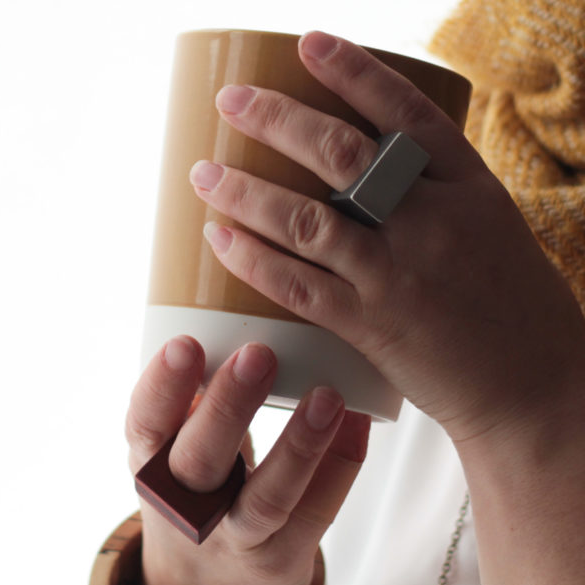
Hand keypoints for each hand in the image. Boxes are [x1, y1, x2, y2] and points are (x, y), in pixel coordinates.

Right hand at [126, 335, 369, 584]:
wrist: (205, 583)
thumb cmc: (196, 491)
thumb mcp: (173, 449)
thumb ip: (191, 400)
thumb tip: (229, 320)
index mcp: (154, 464)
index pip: (146, 425)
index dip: (162, 387)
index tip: (184, 344)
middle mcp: (188, 506)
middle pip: (200, 462)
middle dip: (228, 407)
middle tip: (259, 354)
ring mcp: (237, 539)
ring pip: (266, 498)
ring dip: (299, 445)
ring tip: (328, 397)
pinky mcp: (282, 560)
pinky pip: (316, 511)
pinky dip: (340, 463)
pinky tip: (358, 421)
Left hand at [190, 31, 584, 443]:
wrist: (535, 385)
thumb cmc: (516, 308)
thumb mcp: (490, 231)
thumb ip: (437, 201)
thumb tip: (373, 183)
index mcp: (469, 188)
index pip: (405, 112)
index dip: (353, 70)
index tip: (307, 43)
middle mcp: (432, 221)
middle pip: (341, 153)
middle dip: (277, 119)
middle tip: (230, 101)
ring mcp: (399, 273)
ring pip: (306, 219)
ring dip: (246, 191)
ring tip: (205, 172)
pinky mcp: (373, 324)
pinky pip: (300, 285)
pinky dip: (254, 260)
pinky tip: (221, 238)